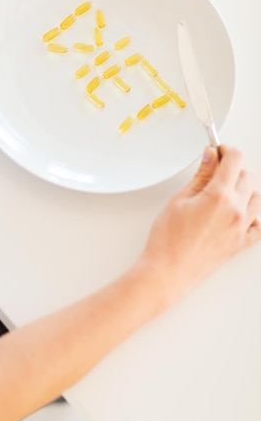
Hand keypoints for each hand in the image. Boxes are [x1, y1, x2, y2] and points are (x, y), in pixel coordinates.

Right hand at [139, 145, 260, 300]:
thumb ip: (200, 175)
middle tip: (215, 168)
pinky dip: (253, 213)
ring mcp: (242, 228)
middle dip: (232, 167)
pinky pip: (259, 224)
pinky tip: (238, 210)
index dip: (226, 149)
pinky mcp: (241, 242)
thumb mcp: (179, 199)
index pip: (234, 160)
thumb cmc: (168, 239)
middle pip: (247, 175)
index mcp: (219, 196)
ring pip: (256, 196)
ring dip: (244, 187)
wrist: (169, 270)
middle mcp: (236, 210)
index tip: (218, 149)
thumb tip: (211, 156)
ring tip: (223, 189)